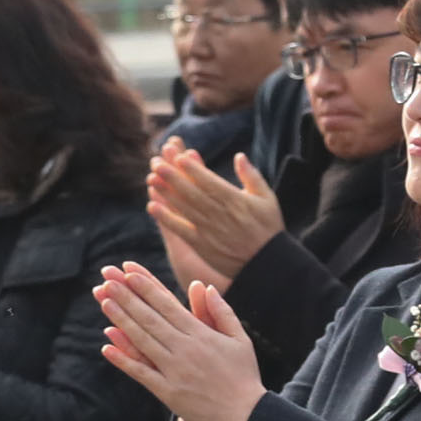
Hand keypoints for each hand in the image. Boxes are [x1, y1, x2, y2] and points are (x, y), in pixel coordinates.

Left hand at [94, 261, 267, 420]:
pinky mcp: (168, 392)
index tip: (129, 273)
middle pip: (150, 319)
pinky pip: (141, 373)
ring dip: (122, 321)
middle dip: (128, 298)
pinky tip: (107, 347)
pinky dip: (123, 360)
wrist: (245, 415)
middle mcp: (185, 350)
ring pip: (142, 341)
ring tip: (104, 302)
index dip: (147, 289)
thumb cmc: (243, 375)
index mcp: (202, 335)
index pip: (168, 306)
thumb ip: (222, 312)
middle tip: (109, 280)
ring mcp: (174, 371)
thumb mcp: (240, 339)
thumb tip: (205, 287)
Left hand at [151, 139, 285, 290]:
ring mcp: (208, 230)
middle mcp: (219, 214)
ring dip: (165, 193)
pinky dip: (166, 218)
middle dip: (172, 177)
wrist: (266, 264)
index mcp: (234, 200)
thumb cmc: (268, 229)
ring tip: (151, 179)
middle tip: (156, 163)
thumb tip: (239, 156)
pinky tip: (152, 207)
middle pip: (191, 192)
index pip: (208, 181)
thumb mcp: (267, 199)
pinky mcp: (202, 245)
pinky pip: (180, 229)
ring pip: (183, 207)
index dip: (192, 169)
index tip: (178, 157)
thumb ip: (252, 177)